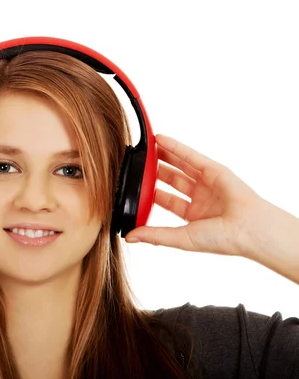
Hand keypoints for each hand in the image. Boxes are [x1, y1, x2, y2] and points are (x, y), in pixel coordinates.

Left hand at [125, 134, 263, 257]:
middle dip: (154, 172)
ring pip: (180, 166)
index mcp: (193, 215)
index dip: (150, 193)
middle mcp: (201, 198)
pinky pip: (191, 156)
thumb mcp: (181, 238)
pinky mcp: (215, 170)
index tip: (134, 187)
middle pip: (172, 180)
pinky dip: (175, 146)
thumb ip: (154, 235)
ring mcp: (208, 183)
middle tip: (136, 164)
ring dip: (162, 156)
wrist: (249, 229)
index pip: (166, 200)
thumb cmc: (222, 239)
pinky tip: (159, 139)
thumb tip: (129, 237)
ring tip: (144, 149)